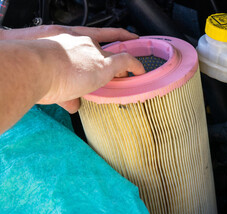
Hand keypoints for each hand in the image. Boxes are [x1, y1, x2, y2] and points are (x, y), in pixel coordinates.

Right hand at [1, 25, 144, 112]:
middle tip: (118, 73)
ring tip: (130, 75)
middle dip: (111, 62)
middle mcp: (83, 43)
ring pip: (115, 57)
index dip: (99, 47)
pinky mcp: (104, 64)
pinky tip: (141, 72)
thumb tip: (73, 106)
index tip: (105, 52)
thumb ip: (65, 93)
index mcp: (68, 42)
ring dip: (123, 67)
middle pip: (104, 51)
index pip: (90, 42)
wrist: (34, 67)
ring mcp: (95, 53)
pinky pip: (126, 61)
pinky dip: (136, 66)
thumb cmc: (35, 71)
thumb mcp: (50, 78)